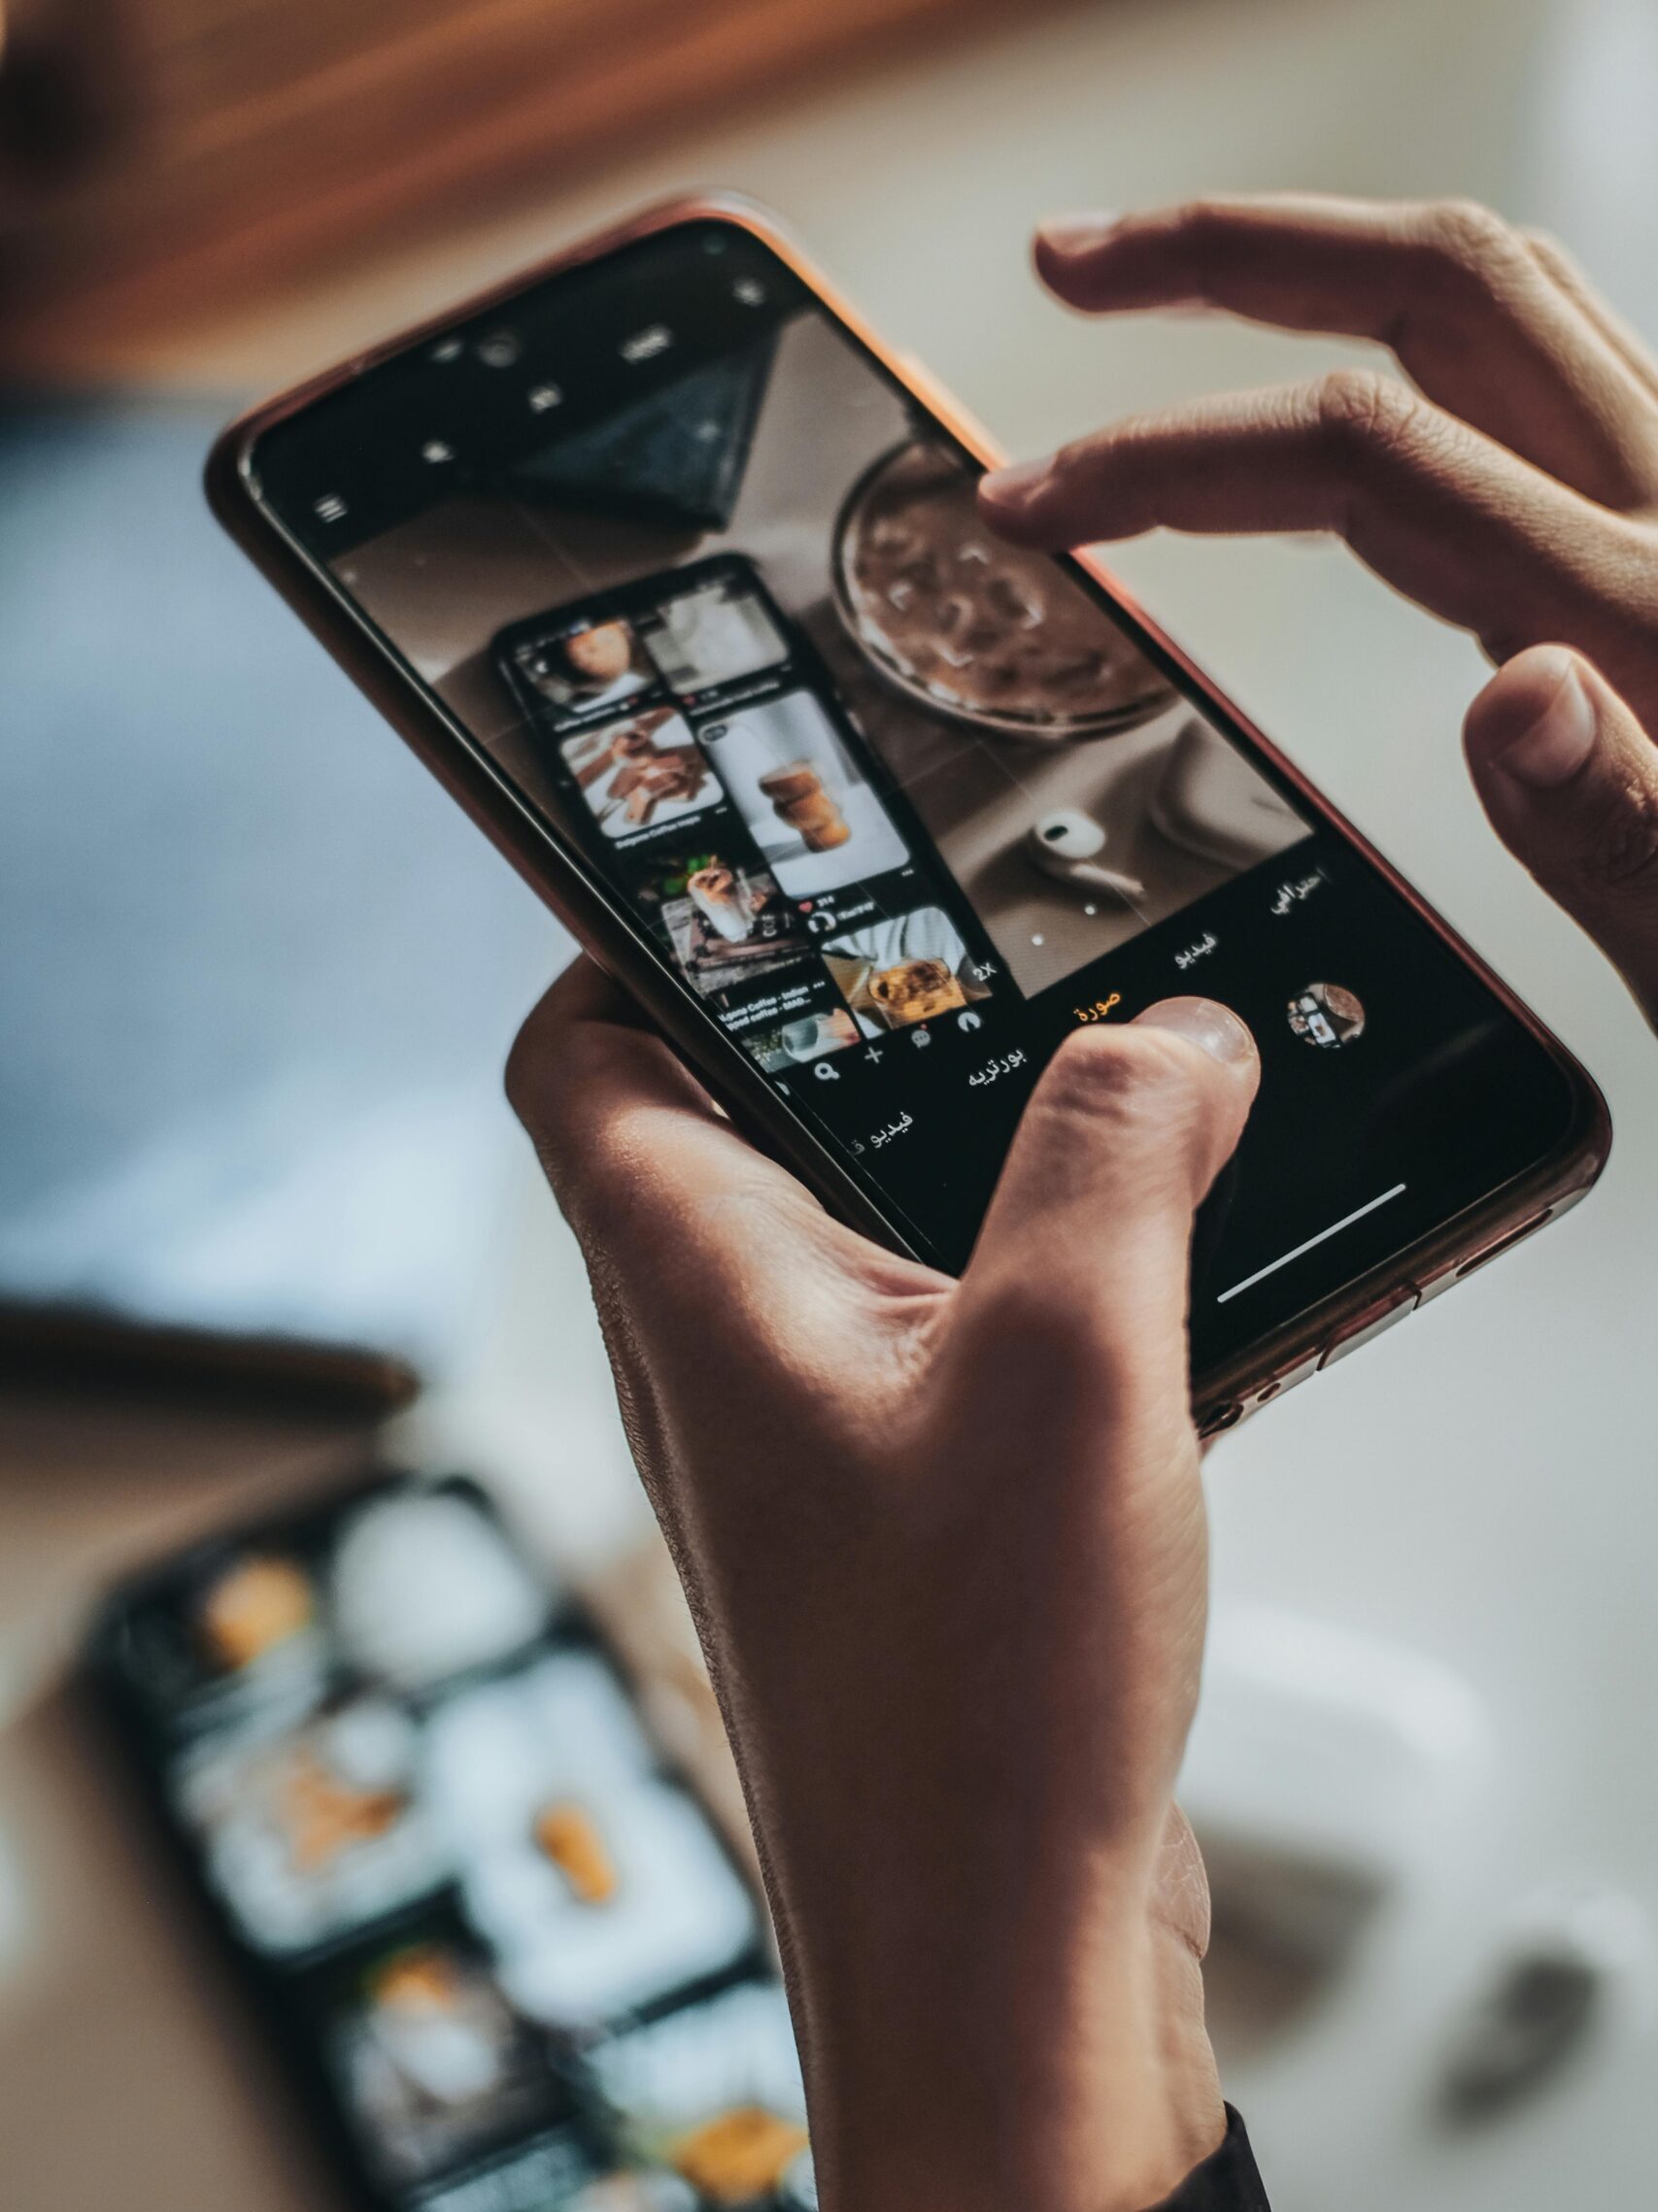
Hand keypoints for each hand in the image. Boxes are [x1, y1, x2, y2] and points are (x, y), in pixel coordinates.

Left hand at [509, 966, 1258, 2211]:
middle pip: (728, 1124)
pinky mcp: (901, 1513)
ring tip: (1101, 1098)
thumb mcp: (1065, 1361)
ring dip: (961, 1161)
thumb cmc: (970, 1704)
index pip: (579, 1056)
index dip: (633, 939)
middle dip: (852, 1031)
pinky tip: (1149, 1290)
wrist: (996, 1964)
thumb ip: (1112, 1160)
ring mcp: (810, 1440)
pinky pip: (942, 1343)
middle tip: (980, 963)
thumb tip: (1168, 1037)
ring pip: (853, 1236)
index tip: (747, 871)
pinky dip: (1028, 1283)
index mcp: (696, 1285)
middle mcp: (723, 1354)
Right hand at [980, 192, 1657, 1027]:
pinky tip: (1344, 382)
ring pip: (1500, 297)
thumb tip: (1516, 695)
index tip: (1038, 500)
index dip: (1177, 454)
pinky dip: (1407, 333)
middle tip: (1074, 273)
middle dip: (1231, 254)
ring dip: (1323, 257)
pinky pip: (1541, 368)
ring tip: (1176, 279)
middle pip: (1440, 289)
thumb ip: (1614, 815)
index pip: (1374, 457)